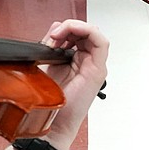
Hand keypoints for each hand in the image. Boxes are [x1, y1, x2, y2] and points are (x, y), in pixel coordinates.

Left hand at [39, 19, 108, 149]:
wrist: (54, 121)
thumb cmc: (52, 102)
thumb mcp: (47, 65)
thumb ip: (52, 46)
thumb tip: (54, 30)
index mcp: (77, 61)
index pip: (78, 34)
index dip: (65, 29)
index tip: (51, 36)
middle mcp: (89, 62)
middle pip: (86, 32)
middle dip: (68, 28)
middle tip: (54, 36)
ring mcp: (95, 66)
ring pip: (94, 33)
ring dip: (75, 28)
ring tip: (59, 36)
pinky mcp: (97, 70)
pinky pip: (101, 42)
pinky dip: (86, 31)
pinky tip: (71, 33)